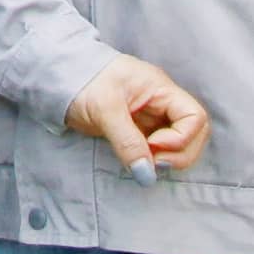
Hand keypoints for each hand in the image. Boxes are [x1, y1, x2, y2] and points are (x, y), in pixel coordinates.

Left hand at [66, 56, 209, 175]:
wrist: (59, 79)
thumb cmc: (82, 81)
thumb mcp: (104, 108)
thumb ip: (127, 141)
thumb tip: (147, 174)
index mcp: (160, 89)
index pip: (194, 117)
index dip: (181, 138)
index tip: (152, 145)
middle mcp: (161, 104)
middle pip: (194, 134)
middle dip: (180, 154)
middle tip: (152, 161)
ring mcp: (152, 119)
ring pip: (179, 145)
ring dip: (168, 159)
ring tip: (142, 162)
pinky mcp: (139, 132)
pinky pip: (159, 151)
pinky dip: (153, 161)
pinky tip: (137, 162)